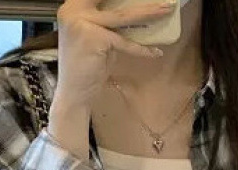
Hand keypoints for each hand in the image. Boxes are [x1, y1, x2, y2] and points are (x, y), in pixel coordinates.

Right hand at [55, 0, 170, 106]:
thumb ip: (107, 22)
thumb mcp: (95, 36)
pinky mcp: (94, 39)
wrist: (73, 92)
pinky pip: (124, 42)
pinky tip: (155, 52)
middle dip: (139, 0)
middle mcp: (73, 10)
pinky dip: (141, 49)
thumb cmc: (85, 66)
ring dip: (148, 12)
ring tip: (166, 10)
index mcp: (72, 6)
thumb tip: (134, 10)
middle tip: (163, 1)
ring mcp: (82, 23)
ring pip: (123, 16)